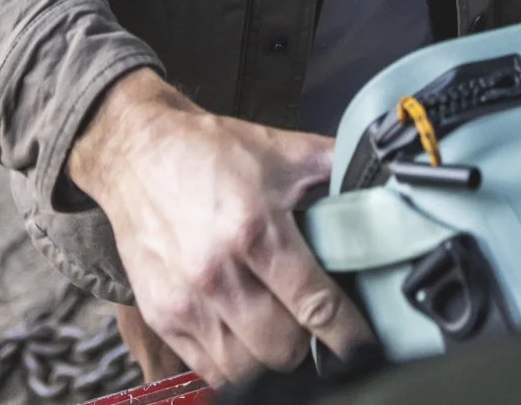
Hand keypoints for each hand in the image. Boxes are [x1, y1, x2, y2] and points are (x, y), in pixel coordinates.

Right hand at [68, 70, 374, 387]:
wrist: (136, 153)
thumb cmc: (209, 151)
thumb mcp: (281, 150)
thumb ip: (335, 168)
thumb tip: (384, 183)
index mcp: (255, 229)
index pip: (315, 304)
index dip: (348, 334)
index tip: (364, 344)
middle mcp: (217, 272)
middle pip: (283, 349)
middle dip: (309, 345)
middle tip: (317, 328)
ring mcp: (186, 300)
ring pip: (246, 370)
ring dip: (272, 360)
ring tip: (282, 334)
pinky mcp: (162, 316)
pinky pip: (208, 371)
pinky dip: (234, 366)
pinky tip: (247, 342)